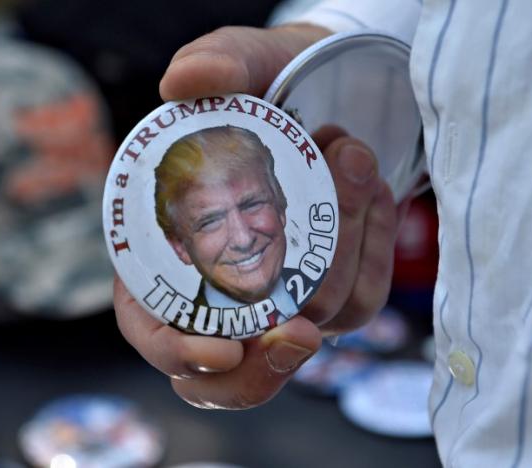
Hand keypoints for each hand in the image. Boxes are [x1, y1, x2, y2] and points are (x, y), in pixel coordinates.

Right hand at [114, 24, 404, 408]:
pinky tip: (371, 186)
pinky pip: (364, 298)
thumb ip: (210, 65)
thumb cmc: (262, 85)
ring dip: (341, 251)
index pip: (157, 331)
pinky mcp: (340, 289)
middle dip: (270, 360)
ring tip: (349, 158)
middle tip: (299, 331)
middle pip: (235, 370)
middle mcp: (227, 287)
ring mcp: (286, 295)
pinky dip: (374, 245)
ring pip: (315, 320)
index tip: (221, 352)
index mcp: (170, 254)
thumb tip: (186, 82)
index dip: (178, 355)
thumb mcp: (237, 62)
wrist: (321, 90)